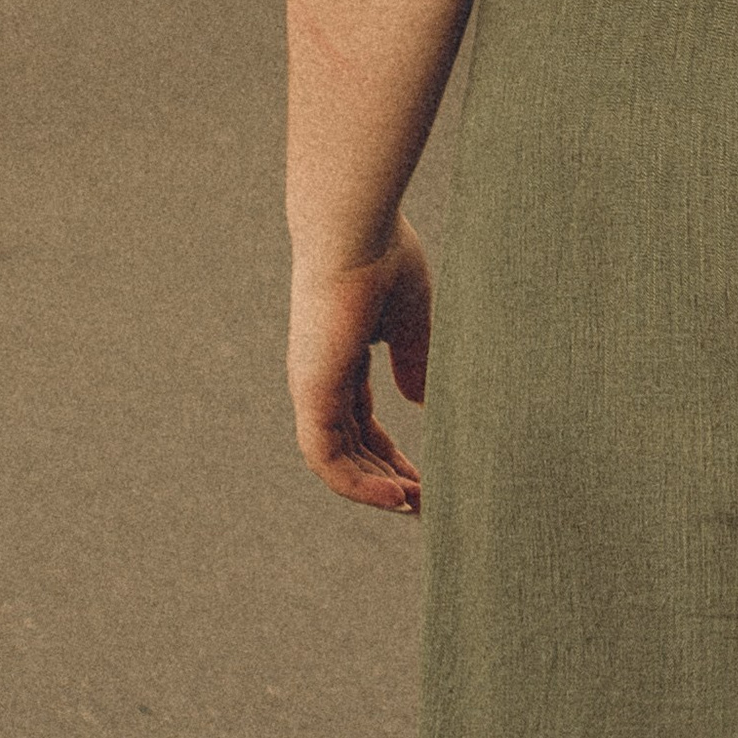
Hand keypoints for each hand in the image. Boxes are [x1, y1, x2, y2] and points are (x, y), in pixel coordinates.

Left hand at [290, 216, 431, 513]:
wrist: (355, 230)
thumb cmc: (384, 258)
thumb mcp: (411, 321)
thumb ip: (414, 361)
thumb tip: (420, 402)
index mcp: (341, 359)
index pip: (362, 423)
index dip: (391, 454)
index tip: (426, 477)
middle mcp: (320, 379)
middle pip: (350, 449)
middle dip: (385, 479)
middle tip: (424, 505)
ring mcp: (312, 388)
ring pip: (337, 462)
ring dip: (374, 490)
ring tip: (416, 508)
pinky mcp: (312, 393)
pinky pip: (328, 458)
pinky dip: (358, 484)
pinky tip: (397, 496)